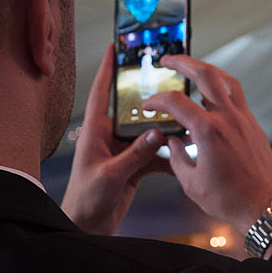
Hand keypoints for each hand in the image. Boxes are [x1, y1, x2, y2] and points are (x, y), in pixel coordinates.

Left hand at [60, 44, 169, 234]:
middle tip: (167, 76)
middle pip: (131, 107)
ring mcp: (122, 151)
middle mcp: (109, 136)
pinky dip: (168, 156)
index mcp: (96, 131)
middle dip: (148, 94)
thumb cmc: (87, 200)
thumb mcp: (111, 175)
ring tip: (185, 117)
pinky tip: (182, 156)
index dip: (109, 68)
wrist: (87, 227)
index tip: (117, 46)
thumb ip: (135, 155)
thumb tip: (157, 133)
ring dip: (164, 127)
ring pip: (147, 131)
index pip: (102, 91)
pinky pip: (154, 154)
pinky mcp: (133, 166)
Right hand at [142, 54, 271, 234]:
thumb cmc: (229, 200)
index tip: (148, 104)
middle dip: (183, 62)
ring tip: (193, 69)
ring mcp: (244, 120)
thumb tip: (171, 142)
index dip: (157, 100)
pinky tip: (212, 97)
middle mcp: (228, 119)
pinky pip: (237, 97)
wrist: (264, 208)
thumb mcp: (191, 182)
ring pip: (226, 80)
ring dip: (207, 69)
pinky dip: (222, 89)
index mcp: (209, 132)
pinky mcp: (254, 126)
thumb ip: (176, 157)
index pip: (176, 102)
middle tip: (168, 59)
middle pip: (205, 74)